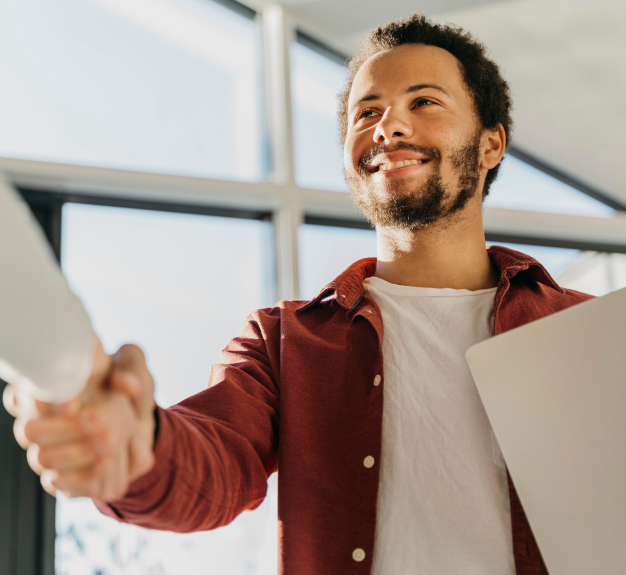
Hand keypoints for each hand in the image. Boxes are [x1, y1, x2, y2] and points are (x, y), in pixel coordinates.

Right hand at [4, 340, 156, 501]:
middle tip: (99, 419)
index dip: (40, 399)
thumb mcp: (134, 364)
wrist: (142, 419)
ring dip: (77, 453)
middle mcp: (40, 420)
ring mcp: (48, 449)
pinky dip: (82, 477)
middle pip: (27, 431)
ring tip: (111, 441)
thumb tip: (123, 382)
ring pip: (42, 459)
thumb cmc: (127, 384)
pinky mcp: (63, 475)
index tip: (74, 403)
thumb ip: (130, 365)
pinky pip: (58, 484)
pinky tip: (105, 464)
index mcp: (49, 388)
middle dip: (64, 428)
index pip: (19, 395)